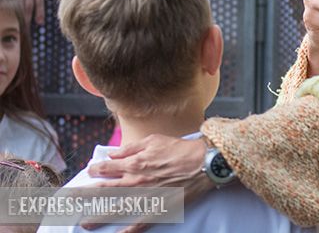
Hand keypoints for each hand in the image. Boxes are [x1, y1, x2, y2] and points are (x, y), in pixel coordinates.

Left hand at [83, 135, 214, 232]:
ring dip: (98, 217)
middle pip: (104, 190)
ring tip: (85, 223)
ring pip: (116, 209)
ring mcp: (146, 197)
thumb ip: (131, 147)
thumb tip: (113, 154)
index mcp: (134, 163)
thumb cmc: (180, 150)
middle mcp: (136, 181)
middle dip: (85, 195)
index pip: (106, 168)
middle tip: (70, 201)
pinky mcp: (158, 209)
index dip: (94, 170)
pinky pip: (139, 224)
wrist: (203, 164)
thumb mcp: (154, 140)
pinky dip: (127, 231)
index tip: (89, 171)